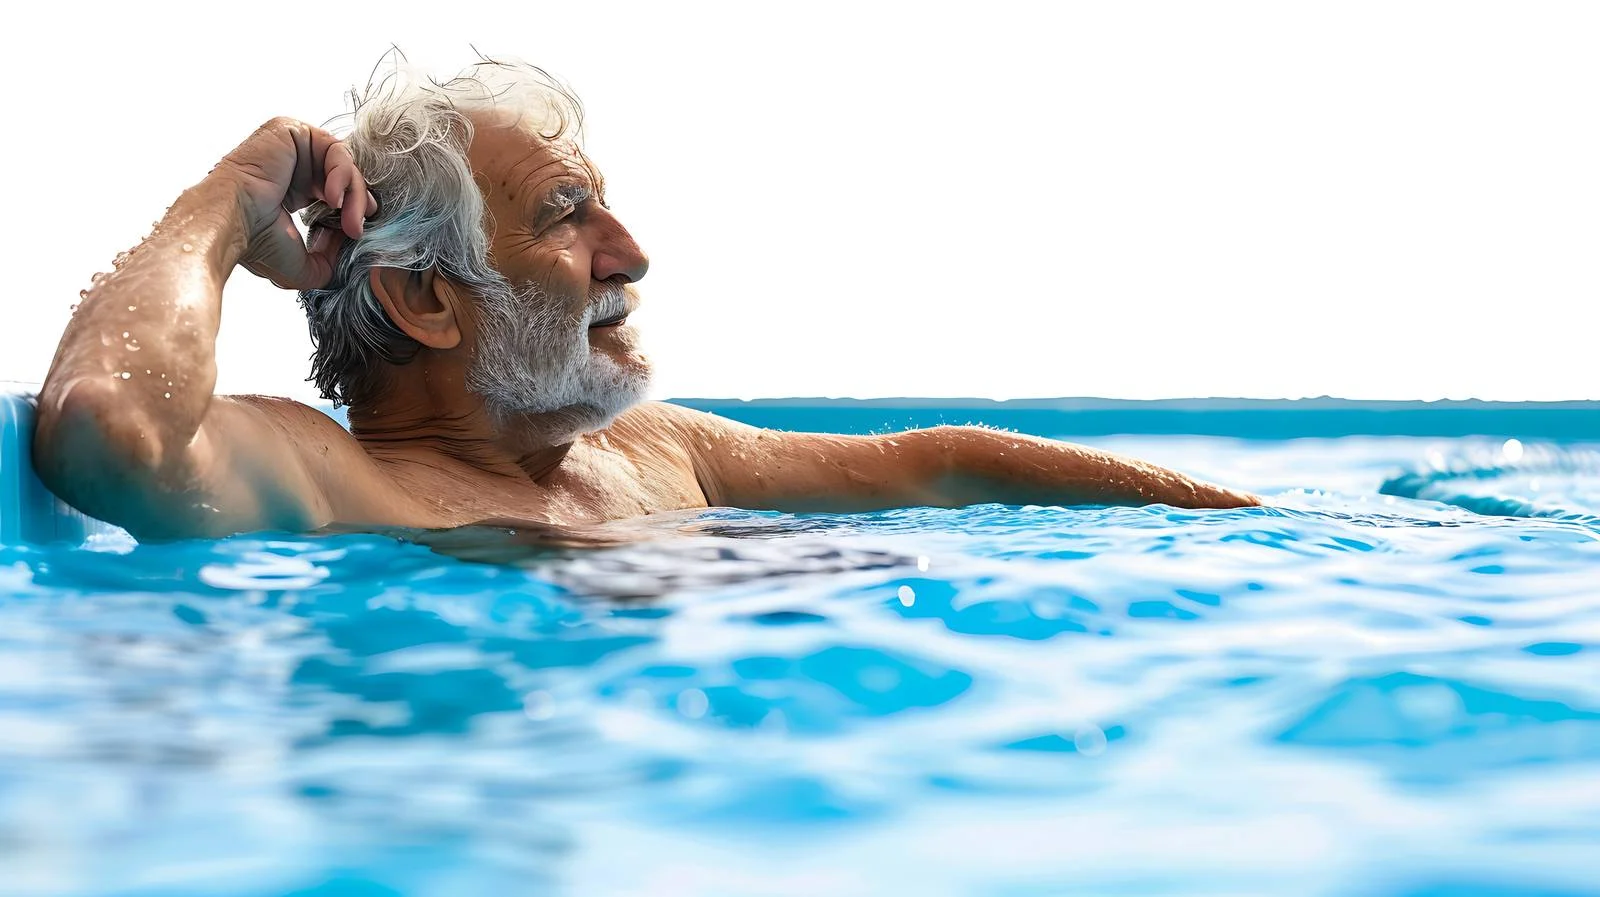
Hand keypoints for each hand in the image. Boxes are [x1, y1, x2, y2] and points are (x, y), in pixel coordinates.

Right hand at [214, 117, 378, 289]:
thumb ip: (330, 260)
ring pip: (344, 164)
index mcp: (291, 192)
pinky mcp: (291, 130)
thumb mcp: (304, 265)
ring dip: (354, 195)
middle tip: (356, 230)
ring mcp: (291, 148)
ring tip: (349, 221)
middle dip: (357, 205)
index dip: (352, 211)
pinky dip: (343, 176)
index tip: (355, 234)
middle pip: (344, 178)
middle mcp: (291, 167)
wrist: (232, 221)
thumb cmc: (256, 242)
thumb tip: (350, 245)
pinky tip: (334, 200)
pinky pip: (335, 149)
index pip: (337, 193)